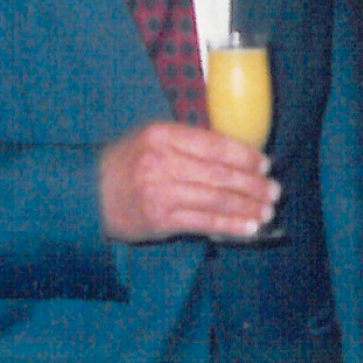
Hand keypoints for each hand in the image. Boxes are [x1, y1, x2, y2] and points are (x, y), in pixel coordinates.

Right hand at [99, 122, 278, 243]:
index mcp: (162, 135)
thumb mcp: (152, 141)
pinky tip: (250, 227)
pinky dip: (231, 225)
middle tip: (275, 191)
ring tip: (267, 210)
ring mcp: (160, 192)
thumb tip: (239, 157)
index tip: (265, 164)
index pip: (215, 145)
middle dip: (253, 185)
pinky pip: (205, 222)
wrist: (87, 194)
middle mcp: (161, 162)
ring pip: (216, 200)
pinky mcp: (160, 219)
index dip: (246, 156)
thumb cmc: (128, 165)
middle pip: (220, 174)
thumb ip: (190, 144)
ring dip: (248, 207)